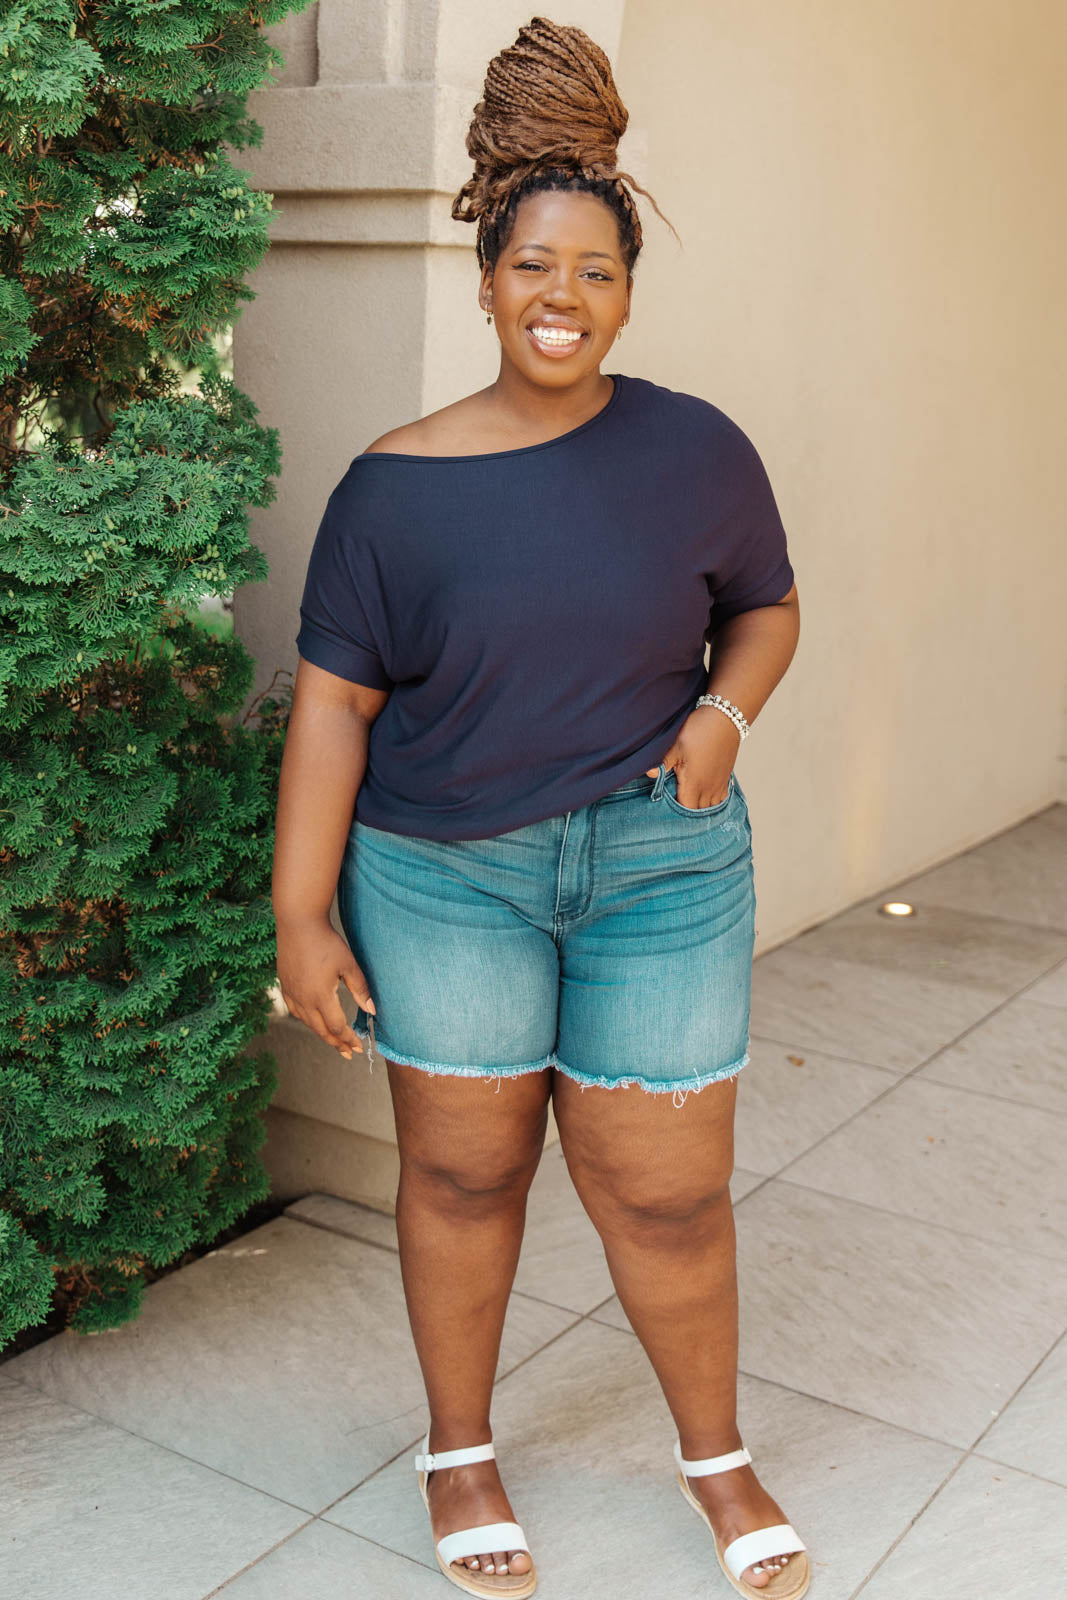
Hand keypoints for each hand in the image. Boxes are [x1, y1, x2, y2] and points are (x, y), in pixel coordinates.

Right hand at [275, 917, 375, 1061]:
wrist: (298, 923)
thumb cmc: (326, 942)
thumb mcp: (349, 964)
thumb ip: (360, 989)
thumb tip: (371, 1010)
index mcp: (321, 997)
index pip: (337, 1027)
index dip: (349, 1039)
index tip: (359, 1047)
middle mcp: (304, 1000)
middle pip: (321, 1030)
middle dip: (337, 1044)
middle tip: (349, 1053)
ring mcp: (291, 993)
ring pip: (307, 1023)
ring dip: (322, 1034)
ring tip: (334, 1041)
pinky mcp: (284, 986)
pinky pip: (295, 1011)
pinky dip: (307, 1021)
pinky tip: (313, 1021)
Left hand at [646, 706, 740, 807]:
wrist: (724, 717)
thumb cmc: (698, 731)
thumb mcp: (675, 746)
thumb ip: (663, 763)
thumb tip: (649, 774)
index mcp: (695, 784)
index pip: (686, 811)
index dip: (676, 815)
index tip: (667, 813)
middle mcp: (709, 788)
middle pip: (698, 813)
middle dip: (687, 815)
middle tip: (674, 810)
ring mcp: (719, 784)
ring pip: (711, 808)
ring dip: (701, 809)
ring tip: (689, 804)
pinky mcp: (726, 777)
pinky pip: (721, 799)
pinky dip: (712, 802)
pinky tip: (704, 796)